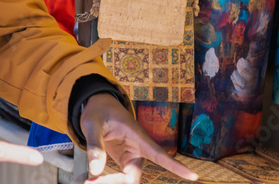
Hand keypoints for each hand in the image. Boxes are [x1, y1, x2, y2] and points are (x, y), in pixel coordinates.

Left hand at [79, 93, 198, 182]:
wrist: (97, 106)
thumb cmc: (99, 111)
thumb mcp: (92, 124)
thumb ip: (94, 145)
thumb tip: (95, 170)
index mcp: (137, 136)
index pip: (159, 153)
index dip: (175, 166)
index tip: (193, 176)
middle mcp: (138, 150)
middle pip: (134, 176)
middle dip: (116, 182)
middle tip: (91, 182)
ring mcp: (131, 157)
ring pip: (127, 179)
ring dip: (110, 182)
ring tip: (89, 181)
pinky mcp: (123, 161)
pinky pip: (119, 177)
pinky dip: (106, 180)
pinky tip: (92, 180)